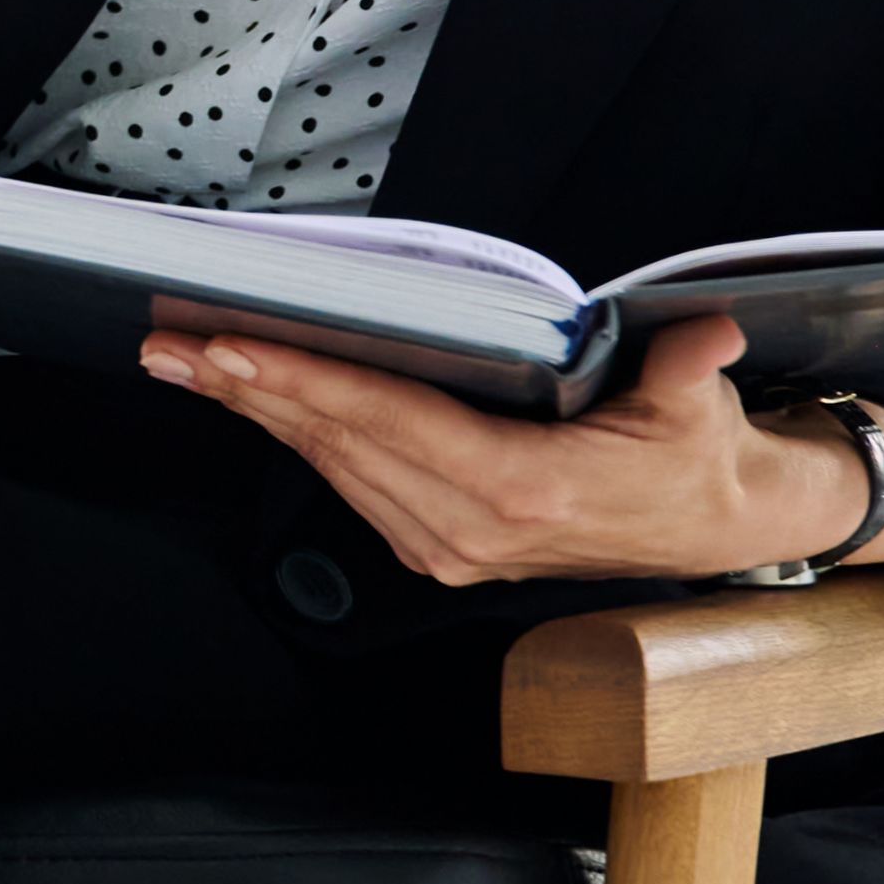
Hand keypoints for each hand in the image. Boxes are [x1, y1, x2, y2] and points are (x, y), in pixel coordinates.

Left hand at [138, 314, 883, 584]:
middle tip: (171, 345)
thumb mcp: (701, 410)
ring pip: (332, 466)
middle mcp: (473, 529)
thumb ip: (689, 371)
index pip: (390, 421)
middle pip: (339, 443)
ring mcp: (451, 546)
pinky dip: (299, 438)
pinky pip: (351, 484)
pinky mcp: (440, 549)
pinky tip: (255, 399)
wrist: (713, 531)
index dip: (305, 382)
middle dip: (249, 390)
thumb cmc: (696, 458)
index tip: (232, 348)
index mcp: (526, 490)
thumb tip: (704, 333)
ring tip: (189, 362)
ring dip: (257, 414)